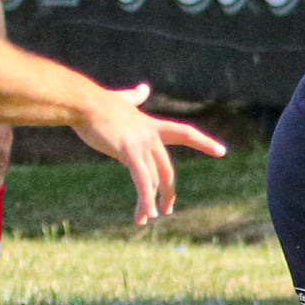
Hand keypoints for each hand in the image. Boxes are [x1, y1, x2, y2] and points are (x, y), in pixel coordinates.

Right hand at [71, 84, 227, 223]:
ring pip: (154, 179)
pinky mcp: (129, 151)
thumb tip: (144, 87)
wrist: (83, 101)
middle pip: (167, 169)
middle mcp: (151, 136)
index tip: (222, 151)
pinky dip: (146, 199)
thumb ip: (134, 97)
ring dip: (152, 201)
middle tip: (167, 209)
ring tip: (150, 217)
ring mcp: (142, 144)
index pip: (185, 133)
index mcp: (152, 125)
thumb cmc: (97, 101)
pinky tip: (147, 214)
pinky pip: (142, 181)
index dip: (203, 142)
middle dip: (168, 191)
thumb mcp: (122, 100)